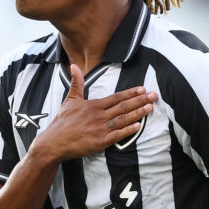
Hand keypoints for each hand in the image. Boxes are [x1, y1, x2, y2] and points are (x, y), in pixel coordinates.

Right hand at [33, 64, 155, 161]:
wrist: (54, 142)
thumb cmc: (62, 122)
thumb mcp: (70, 100)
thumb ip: (77, 83)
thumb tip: (74, 66)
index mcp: (94, 105)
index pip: (116, 97)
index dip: (130, 93)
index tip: (143, 89)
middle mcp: (99, 116)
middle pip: (123, 107)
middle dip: (140, 100)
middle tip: (154, 96)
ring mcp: (100, 129)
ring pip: (123, 119)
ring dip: (138, 113)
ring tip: (150, 108)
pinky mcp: (100, 142)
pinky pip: (117, 135)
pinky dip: (128, 130)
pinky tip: (138, 126)